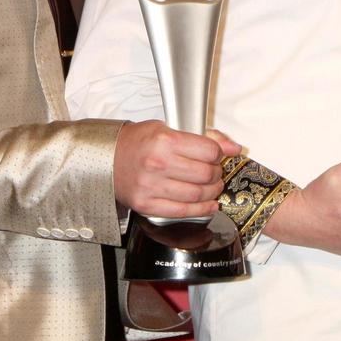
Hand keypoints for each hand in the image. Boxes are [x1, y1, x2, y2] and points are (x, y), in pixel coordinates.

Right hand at [113, 120, 240, 219]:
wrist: (107, 158)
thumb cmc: (137, 142)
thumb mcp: (169, 128)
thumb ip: (204, 137)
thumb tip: (233, 148)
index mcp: (165, 140)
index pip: (209, 151)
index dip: (219, 154)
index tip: (217, 155)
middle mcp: (158, 164)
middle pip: (205, 174)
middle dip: (216, 174)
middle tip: (215, 172)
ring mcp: (151, 187)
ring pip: (197, 194)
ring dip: (212, 192)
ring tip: (212, 187)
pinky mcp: (146, 205)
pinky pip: (182, 212)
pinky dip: (201, 210)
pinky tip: (208, 205)